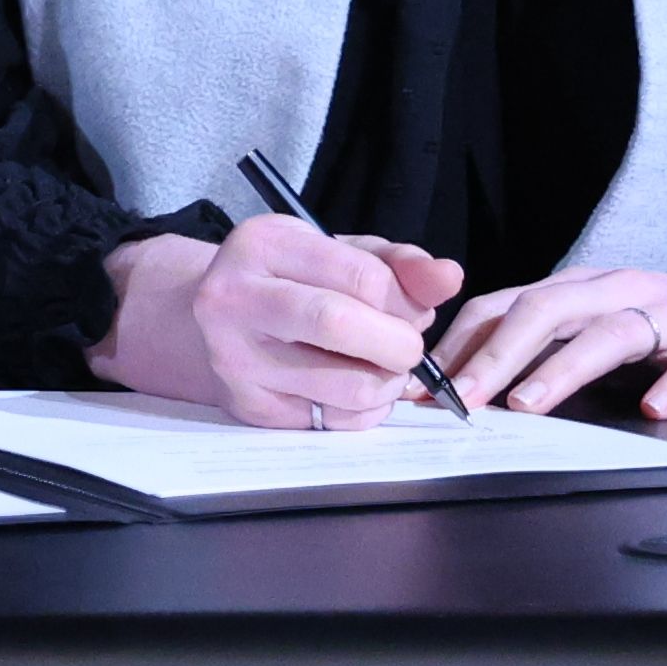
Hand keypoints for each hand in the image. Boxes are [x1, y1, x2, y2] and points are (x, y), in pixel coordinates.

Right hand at [93, 213, 469, 428]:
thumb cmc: (292, 281)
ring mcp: (235, 357)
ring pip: (349, 386)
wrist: (216, 321)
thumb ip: (399, 265)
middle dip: (399, 344)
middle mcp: (235, 297)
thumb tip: (449, 278)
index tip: (408, 308)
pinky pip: (335, 421)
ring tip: (380, 367)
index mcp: (263, 244)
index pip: (363, 277)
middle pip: (341, 325)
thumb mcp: (340, 253)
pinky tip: (351, 387)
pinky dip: (364, 411)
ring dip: (388, 383)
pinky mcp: (248, 406)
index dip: (405, 301)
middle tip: (407, 346)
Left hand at [436, 261, 666, 419]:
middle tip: (459, 399)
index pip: (504, 305)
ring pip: (608, 333)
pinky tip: (653, 407)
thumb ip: (545, 347)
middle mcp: (616, 291)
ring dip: (563, 369)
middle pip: (544, 311)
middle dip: (494, 355)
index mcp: (579, 288)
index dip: (460, 342)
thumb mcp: (598, 326)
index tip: (421, 384)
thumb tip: (470, 385)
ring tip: (527, 402)